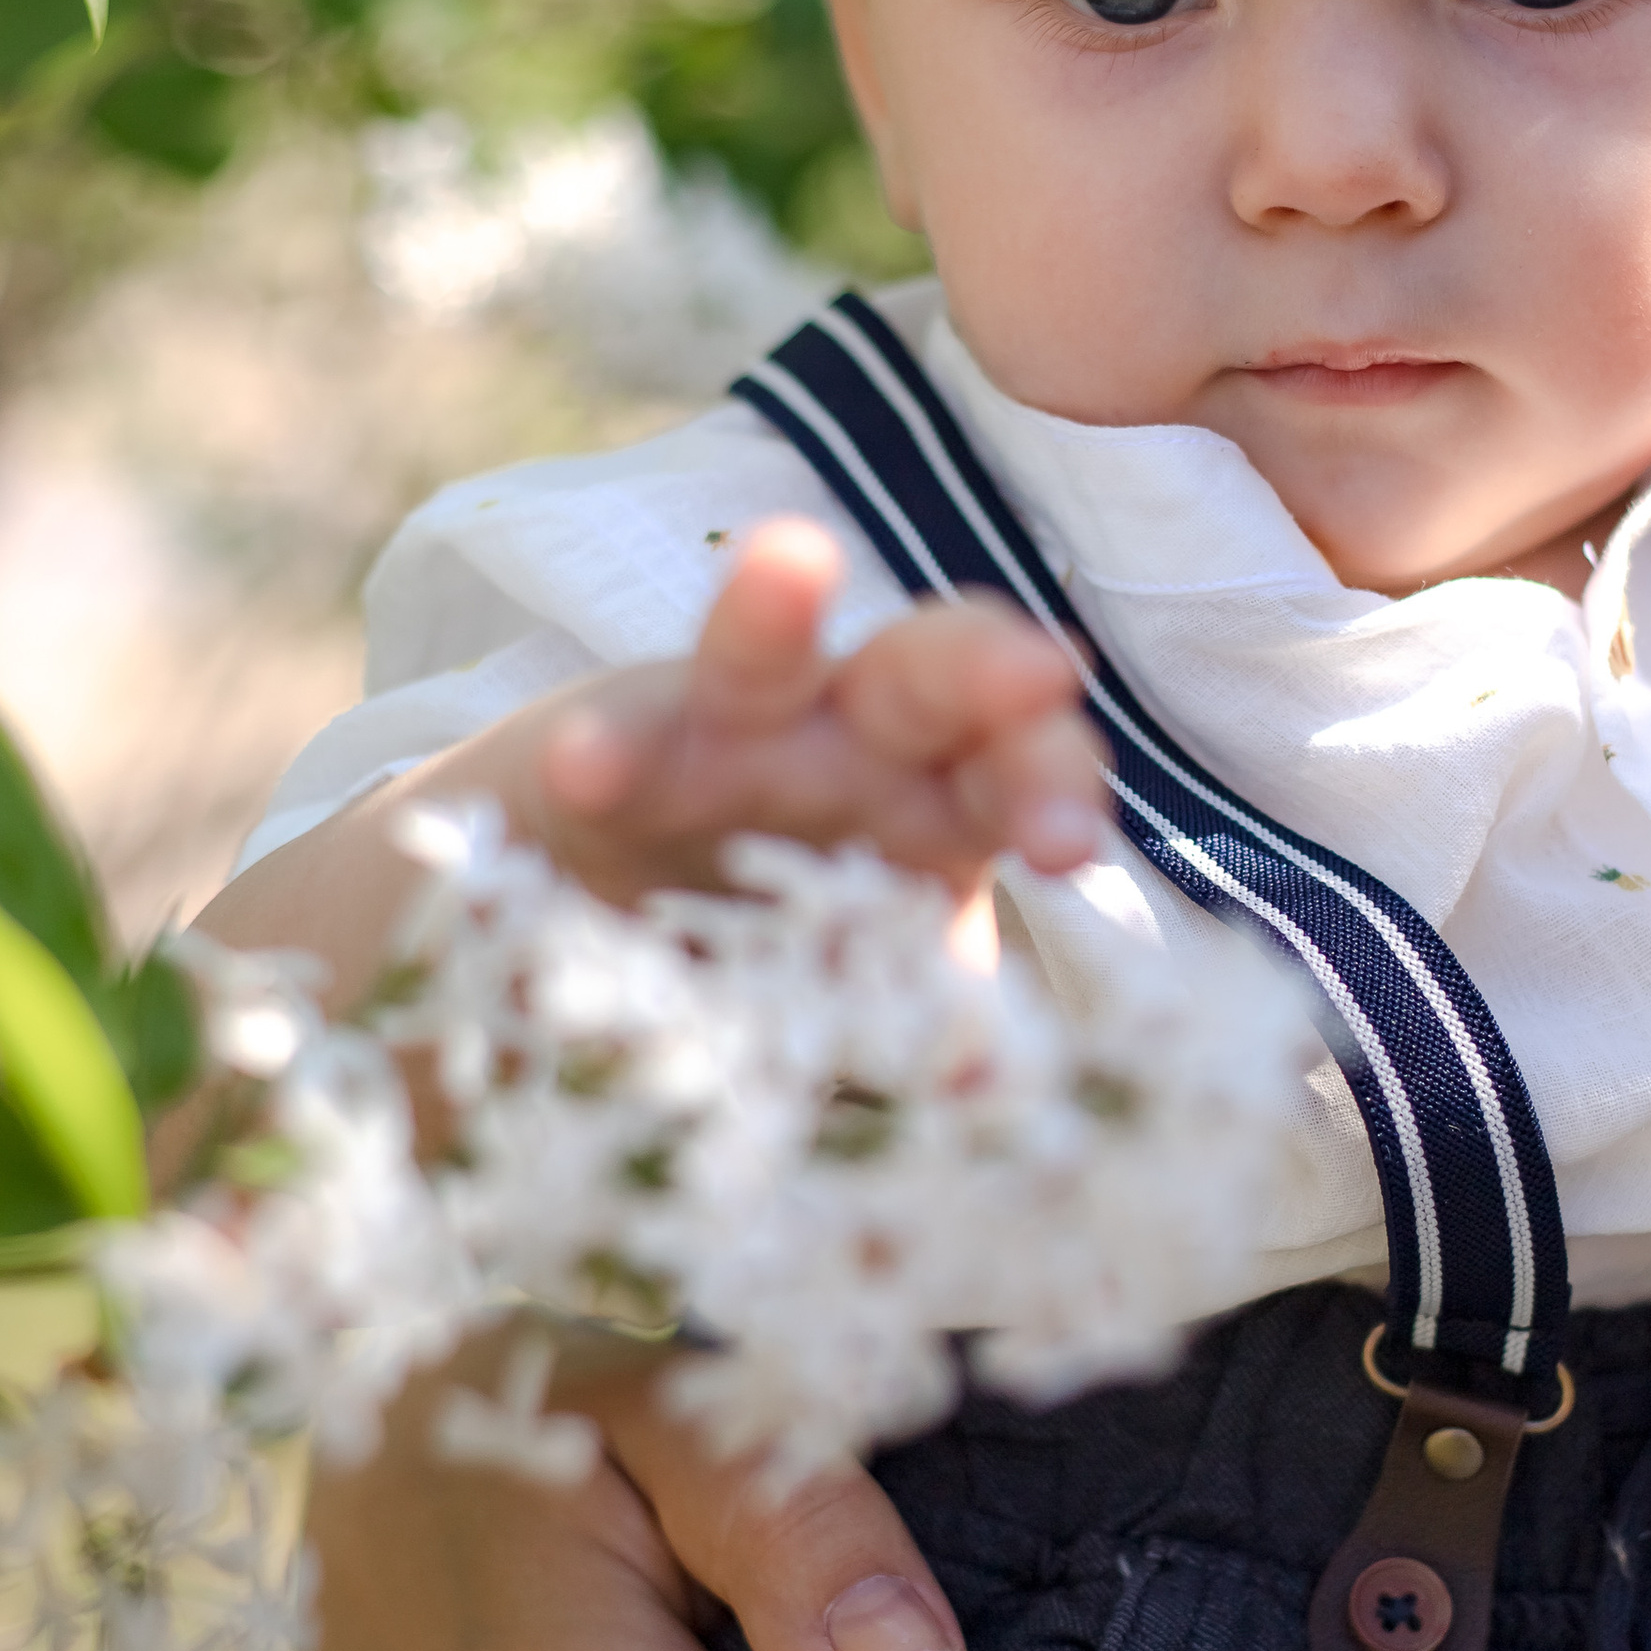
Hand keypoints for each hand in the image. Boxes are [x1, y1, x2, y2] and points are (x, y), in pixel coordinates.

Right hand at [196, 515, 1107, 1017]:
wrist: (607, 923)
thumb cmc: (785, 940)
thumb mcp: (867, 989)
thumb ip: (929, 1026)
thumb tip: (991, 1090)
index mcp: (942, 804)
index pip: (1020, 770)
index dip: (1053, 790)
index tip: (1067, 849)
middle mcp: (852, 745)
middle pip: (932, 678)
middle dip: (983, 671)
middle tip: (1033, 674)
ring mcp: (730, 735)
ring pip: (762, 659)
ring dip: (777, 610)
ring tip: (795, 560)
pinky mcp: (620, 755)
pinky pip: (617, 751)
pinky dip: (606, 756)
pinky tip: (583, 768)